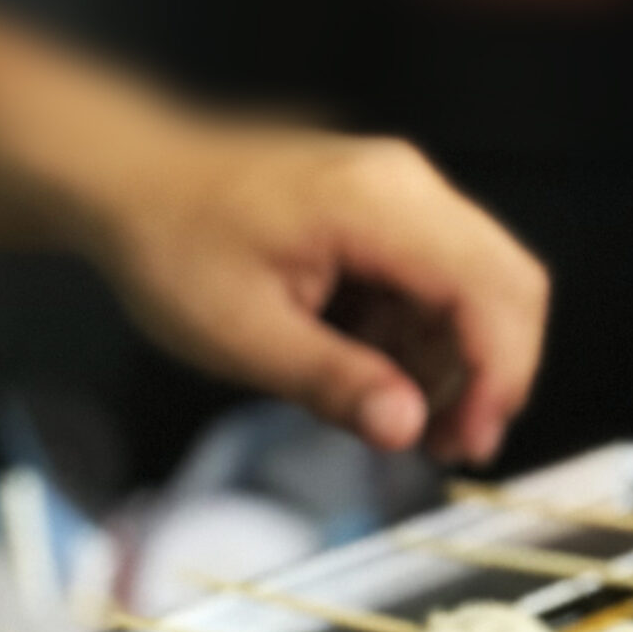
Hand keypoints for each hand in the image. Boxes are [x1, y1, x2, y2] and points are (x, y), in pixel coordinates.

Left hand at [88, 125, 548, 463]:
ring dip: (451, 364)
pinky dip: (417, 342)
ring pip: (473, 289)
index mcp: (378, 206)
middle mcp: (405, 188)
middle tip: (453, 448)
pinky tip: (374, 384)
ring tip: (400, 427)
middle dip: (490, 374)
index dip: (498, 374)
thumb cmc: (173, 247)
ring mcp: (397, 198)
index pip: (489, 288)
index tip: (473, 441)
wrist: (128, 183)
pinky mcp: (381, 218)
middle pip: (504, 283)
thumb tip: (405, 428)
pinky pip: (431, 284)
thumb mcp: (244, 337)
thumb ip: (334, 382)